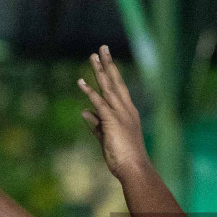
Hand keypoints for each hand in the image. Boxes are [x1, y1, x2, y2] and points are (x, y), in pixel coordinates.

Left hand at [77, 46, 147, 179]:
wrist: (135, 169)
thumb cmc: (124, 158)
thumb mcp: (107, 138)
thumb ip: (96, 124)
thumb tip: (84, 112)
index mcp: (127, 113)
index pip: (119, 89)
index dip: (112, 74)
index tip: (106, 61)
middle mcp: (126, 110)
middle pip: (115, 82)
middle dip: (108, 64)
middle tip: (102, 48)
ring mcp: (120, 114)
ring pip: (108, 87)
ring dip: (99, 71)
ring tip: (93, 55)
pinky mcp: (112, 121)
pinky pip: (99, 103)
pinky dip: (89, 92)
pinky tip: (81, 82)